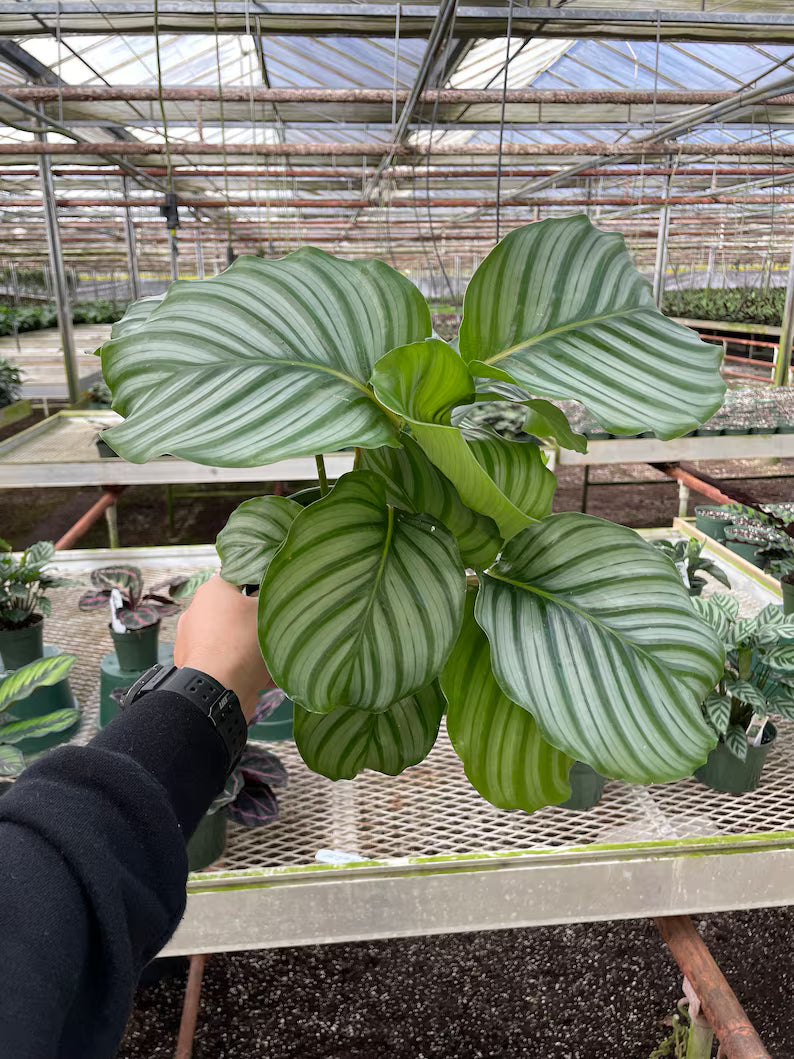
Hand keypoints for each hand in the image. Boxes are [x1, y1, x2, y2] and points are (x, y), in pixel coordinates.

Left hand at [174, 576, 272, 722]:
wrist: (217, 690)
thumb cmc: (242, 642)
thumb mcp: (267, 610)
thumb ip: (272, 596)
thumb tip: (271, 595)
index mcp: (211, 591)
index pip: (240, 577)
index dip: (262, 585)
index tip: (278, 599)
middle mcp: (197, 612)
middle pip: (237, 611)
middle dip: (259, 623)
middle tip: (279, 631)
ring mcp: (193, 642)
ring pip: (233, 639)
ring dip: (254, 648)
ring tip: (277, 660)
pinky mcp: (196, 668)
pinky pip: (226, 662)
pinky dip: (244, 669)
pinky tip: (267, 679)